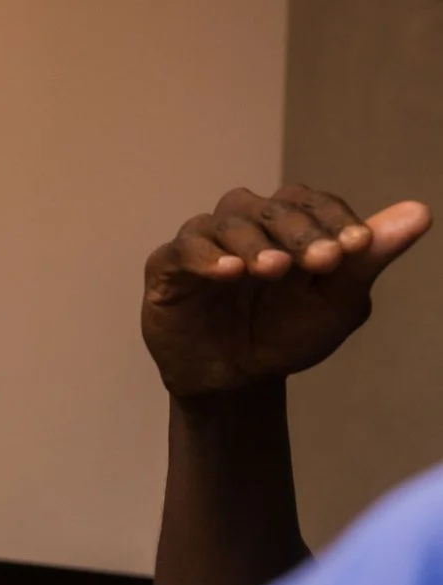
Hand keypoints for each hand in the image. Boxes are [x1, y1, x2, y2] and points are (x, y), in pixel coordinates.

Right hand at [142, 186, 429, 396]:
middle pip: (269, 205)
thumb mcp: (338, 303)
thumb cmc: (286, 336)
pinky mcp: (168, 269)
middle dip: (300, 230)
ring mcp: (205, 245)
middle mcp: (245, 227)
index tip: (357, 246)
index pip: (309, 202)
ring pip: (225, 221)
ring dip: (253, 241)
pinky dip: (205, 256)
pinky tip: (228, 273)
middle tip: (323, 261)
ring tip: (274, 269)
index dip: (333, 218)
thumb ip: (370, 260)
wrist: (236, 382)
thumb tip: (421, 212)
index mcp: (287, 228)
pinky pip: (181, 250)